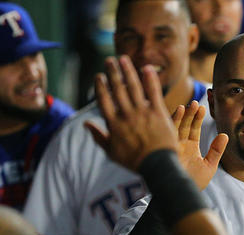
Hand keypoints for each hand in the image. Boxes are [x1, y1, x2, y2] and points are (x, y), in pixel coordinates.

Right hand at [85, 55, 177, 171]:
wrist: (157, 166)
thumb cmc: (134, 161)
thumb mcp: (112, 152)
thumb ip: (98, 136)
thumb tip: (86, 124)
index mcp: (114, 124)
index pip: (104, 100)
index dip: (100, 86)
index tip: (99, 76)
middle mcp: (126, 115)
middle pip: (117, 89)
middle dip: (112, 72)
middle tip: (109, 60)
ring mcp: (143, 113)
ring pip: (133, 86)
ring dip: (127, 70)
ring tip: (123, 59)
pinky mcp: (158, 112)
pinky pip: (153, 92)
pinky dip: (149, 79)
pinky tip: (146, 68)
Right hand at [171, 100, 227, 189]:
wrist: (181, 197)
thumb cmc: (194, 184)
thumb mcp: (209, 166)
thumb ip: (217, 150)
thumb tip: (224, 135)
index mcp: (190, 147)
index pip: (194, 129)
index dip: (198, 118)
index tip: (203, 107)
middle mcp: (180, 145)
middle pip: (185, 125)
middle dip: (189, 114)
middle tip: (195, 103)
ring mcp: (172, 147)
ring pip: (176, 127)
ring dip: (181, 116)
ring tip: (187, 105)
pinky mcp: (166, 149)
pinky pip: (168, 133)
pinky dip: (172, 122)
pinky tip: (177, 111)